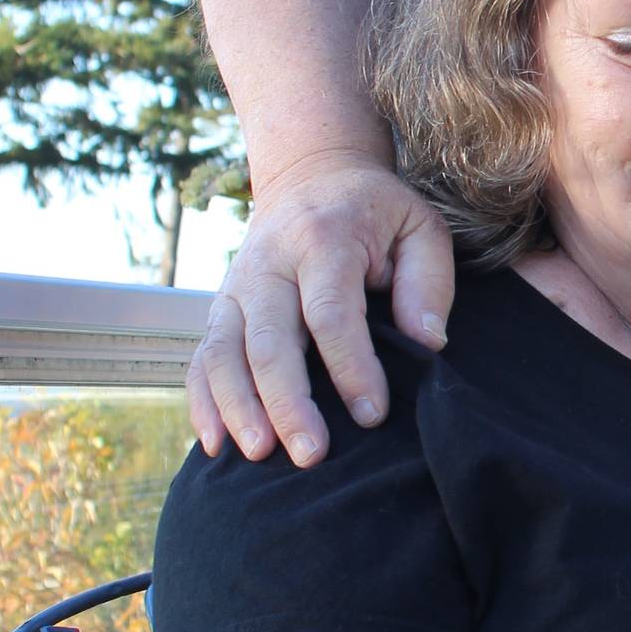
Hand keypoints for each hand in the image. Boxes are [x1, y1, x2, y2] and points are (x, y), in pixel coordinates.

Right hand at [188, 159, 458, 467]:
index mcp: (323, 240)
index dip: (350, 366)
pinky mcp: (219, 307)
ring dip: (238, 407)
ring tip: (260, 455)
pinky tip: (215, 444)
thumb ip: (428, 282)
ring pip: (223, 353)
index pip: (330, 312)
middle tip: (310, 454)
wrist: (311, 176)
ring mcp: (235, 286)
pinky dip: (203, 401)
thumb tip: (428, 343)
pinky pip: (201, 358)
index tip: (372, 414)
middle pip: (268, 339)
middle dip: (287, 401)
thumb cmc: (376, 213)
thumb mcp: (419, 227)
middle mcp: (268, 264)